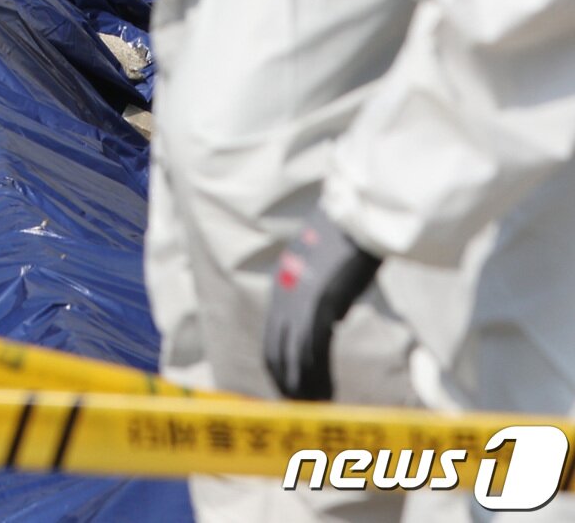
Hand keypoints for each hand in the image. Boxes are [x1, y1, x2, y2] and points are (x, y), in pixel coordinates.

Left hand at [265, 208, 380, 400]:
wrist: (354, 216)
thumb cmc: (345, 238)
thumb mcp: (322, 266)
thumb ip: (319, 291)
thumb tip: (333, 316)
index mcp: (281, 287)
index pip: (272, 340)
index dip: (279, 369)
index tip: (292, 391)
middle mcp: (283, 296)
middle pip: (275, 353)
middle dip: (285, 384)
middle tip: (301, 409)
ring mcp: (299, 300)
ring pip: (292, 357)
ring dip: (302, 386)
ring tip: (314, 407)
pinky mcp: (319, 302)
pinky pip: (312, 348)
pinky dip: (317, 375)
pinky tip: (326, 391)